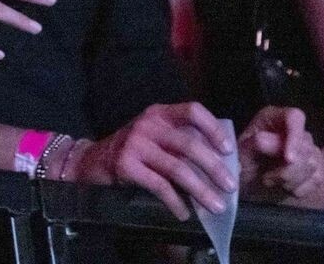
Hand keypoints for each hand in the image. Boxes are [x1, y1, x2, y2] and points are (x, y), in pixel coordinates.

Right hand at [69, 101, 237, 219]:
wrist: (93, 160)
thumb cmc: (134, 150)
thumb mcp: (155, 136)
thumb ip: (181, 141)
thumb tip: (222, 165)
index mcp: (159, 113)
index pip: (192, 111)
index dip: (213, 129)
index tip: (228, 150)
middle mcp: (147, 124)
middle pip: (189, 144)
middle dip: (214, 168)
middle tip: (231, 187)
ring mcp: (135, 144)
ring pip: (177, 168)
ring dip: (201, 190)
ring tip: (216, 206)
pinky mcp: (126, 165)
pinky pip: (159, 186)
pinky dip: (176, 202)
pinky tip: (184, 213)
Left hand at [239, 106, 323, 200]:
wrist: (249, 184)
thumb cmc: (242, 163)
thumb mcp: (242, 151)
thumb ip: (258, 144)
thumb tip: (277, 144)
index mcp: (273, 117)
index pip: (294, 117)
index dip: (295, 137)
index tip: (288, 159)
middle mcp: (294, 130)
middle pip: (305, 146)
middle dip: (286, 169)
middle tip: (266, 179)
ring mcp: (308, 148)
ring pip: (312, 164)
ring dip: (290, 180)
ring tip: (271, 182)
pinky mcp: (316, 167)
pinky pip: (317, 179)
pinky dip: (299, 189)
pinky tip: (284, 188)